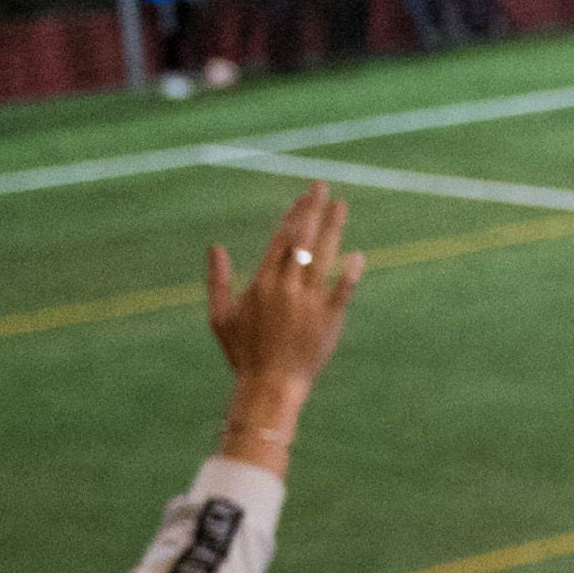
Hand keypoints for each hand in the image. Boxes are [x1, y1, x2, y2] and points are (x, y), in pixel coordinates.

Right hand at [203, 180, 364, 458]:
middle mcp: (285, 288)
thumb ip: (217, 280)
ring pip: (323, 256)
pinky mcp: (329, 319)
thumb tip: (215, 247)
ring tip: (341, 206)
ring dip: (333, 228)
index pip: (280, 240)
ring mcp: (309, 302)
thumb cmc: (243, 352)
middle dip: (312, 211)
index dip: (293, 216)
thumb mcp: (220, 317)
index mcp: (261, 284)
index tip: (303, 197)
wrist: (269, 385)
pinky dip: (351, 271)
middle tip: (323, 187)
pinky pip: (343, 290)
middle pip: (302, 240)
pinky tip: (358, 254)